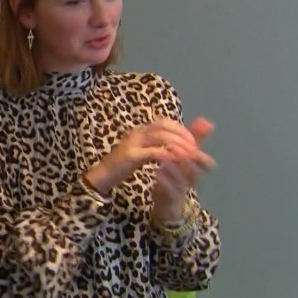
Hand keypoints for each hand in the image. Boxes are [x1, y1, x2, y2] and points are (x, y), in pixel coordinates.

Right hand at [85, 117, 215, 196]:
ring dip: (178, 145)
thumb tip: (175, 144)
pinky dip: (168, 155)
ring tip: (188, 155)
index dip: (181, 129)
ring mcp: (134, 142)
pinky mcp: (132, 155)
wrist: (102, 176)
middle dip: (183, 136)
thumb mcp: (142, 153)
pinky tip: (175, 161)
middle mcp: (138, 132)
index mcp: (141, 130)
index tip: (192, 141)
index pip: (165, 122)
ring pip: (162, 137)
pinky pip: (154, 152)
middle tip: (194, 148)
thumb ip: (157, 146)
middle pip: (165, 127)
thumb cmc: (122, 165)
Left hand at [150, 117, 214, 220]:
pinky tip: (156, 171)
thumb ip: (195, 140)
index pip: (207, 163)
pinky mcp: (170, 198)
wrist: (167, 201)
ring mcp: (182, 190)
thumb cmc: (177, 176)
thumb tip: (207, 121)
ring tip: (164, 158)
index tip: (189, 143)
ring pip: (182, 180)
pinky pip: (170, 191)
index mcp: (197, 170)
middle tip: (173, 147)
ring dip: (174, 168)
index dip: (200, 154)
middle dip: (186, 159)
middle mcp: (192, 181)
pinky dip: (164, 181)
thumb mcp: (186, 157)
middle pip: (195, 170)